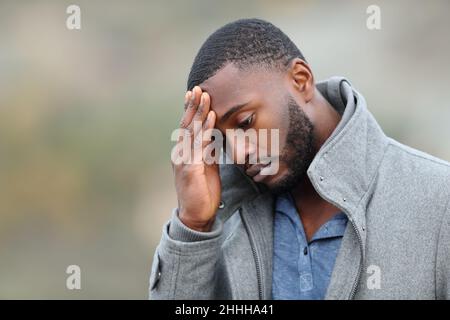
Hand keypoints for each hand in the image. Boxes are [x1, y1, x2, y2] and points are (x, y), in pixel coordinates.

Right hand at [172, 86, 220, 231]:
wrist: (197, 215)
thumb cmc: (203, 190)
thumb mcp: (208, 166)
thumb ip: (209, 150)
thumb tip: (214, 135)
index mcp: (185, 153)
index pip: (187, 127)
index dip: (191, 110)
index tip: (196, 93)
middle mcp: (181, 154)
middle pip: (187, 125)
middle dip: (193, 106)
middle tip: (198, 87)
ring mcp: (184, 161)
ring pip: (192, 132)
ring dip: (199, 112)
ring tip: (205, 96)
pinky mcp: (191, 169)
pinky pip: (199, 145)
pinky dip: (205, 130)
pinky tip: (210, 118)